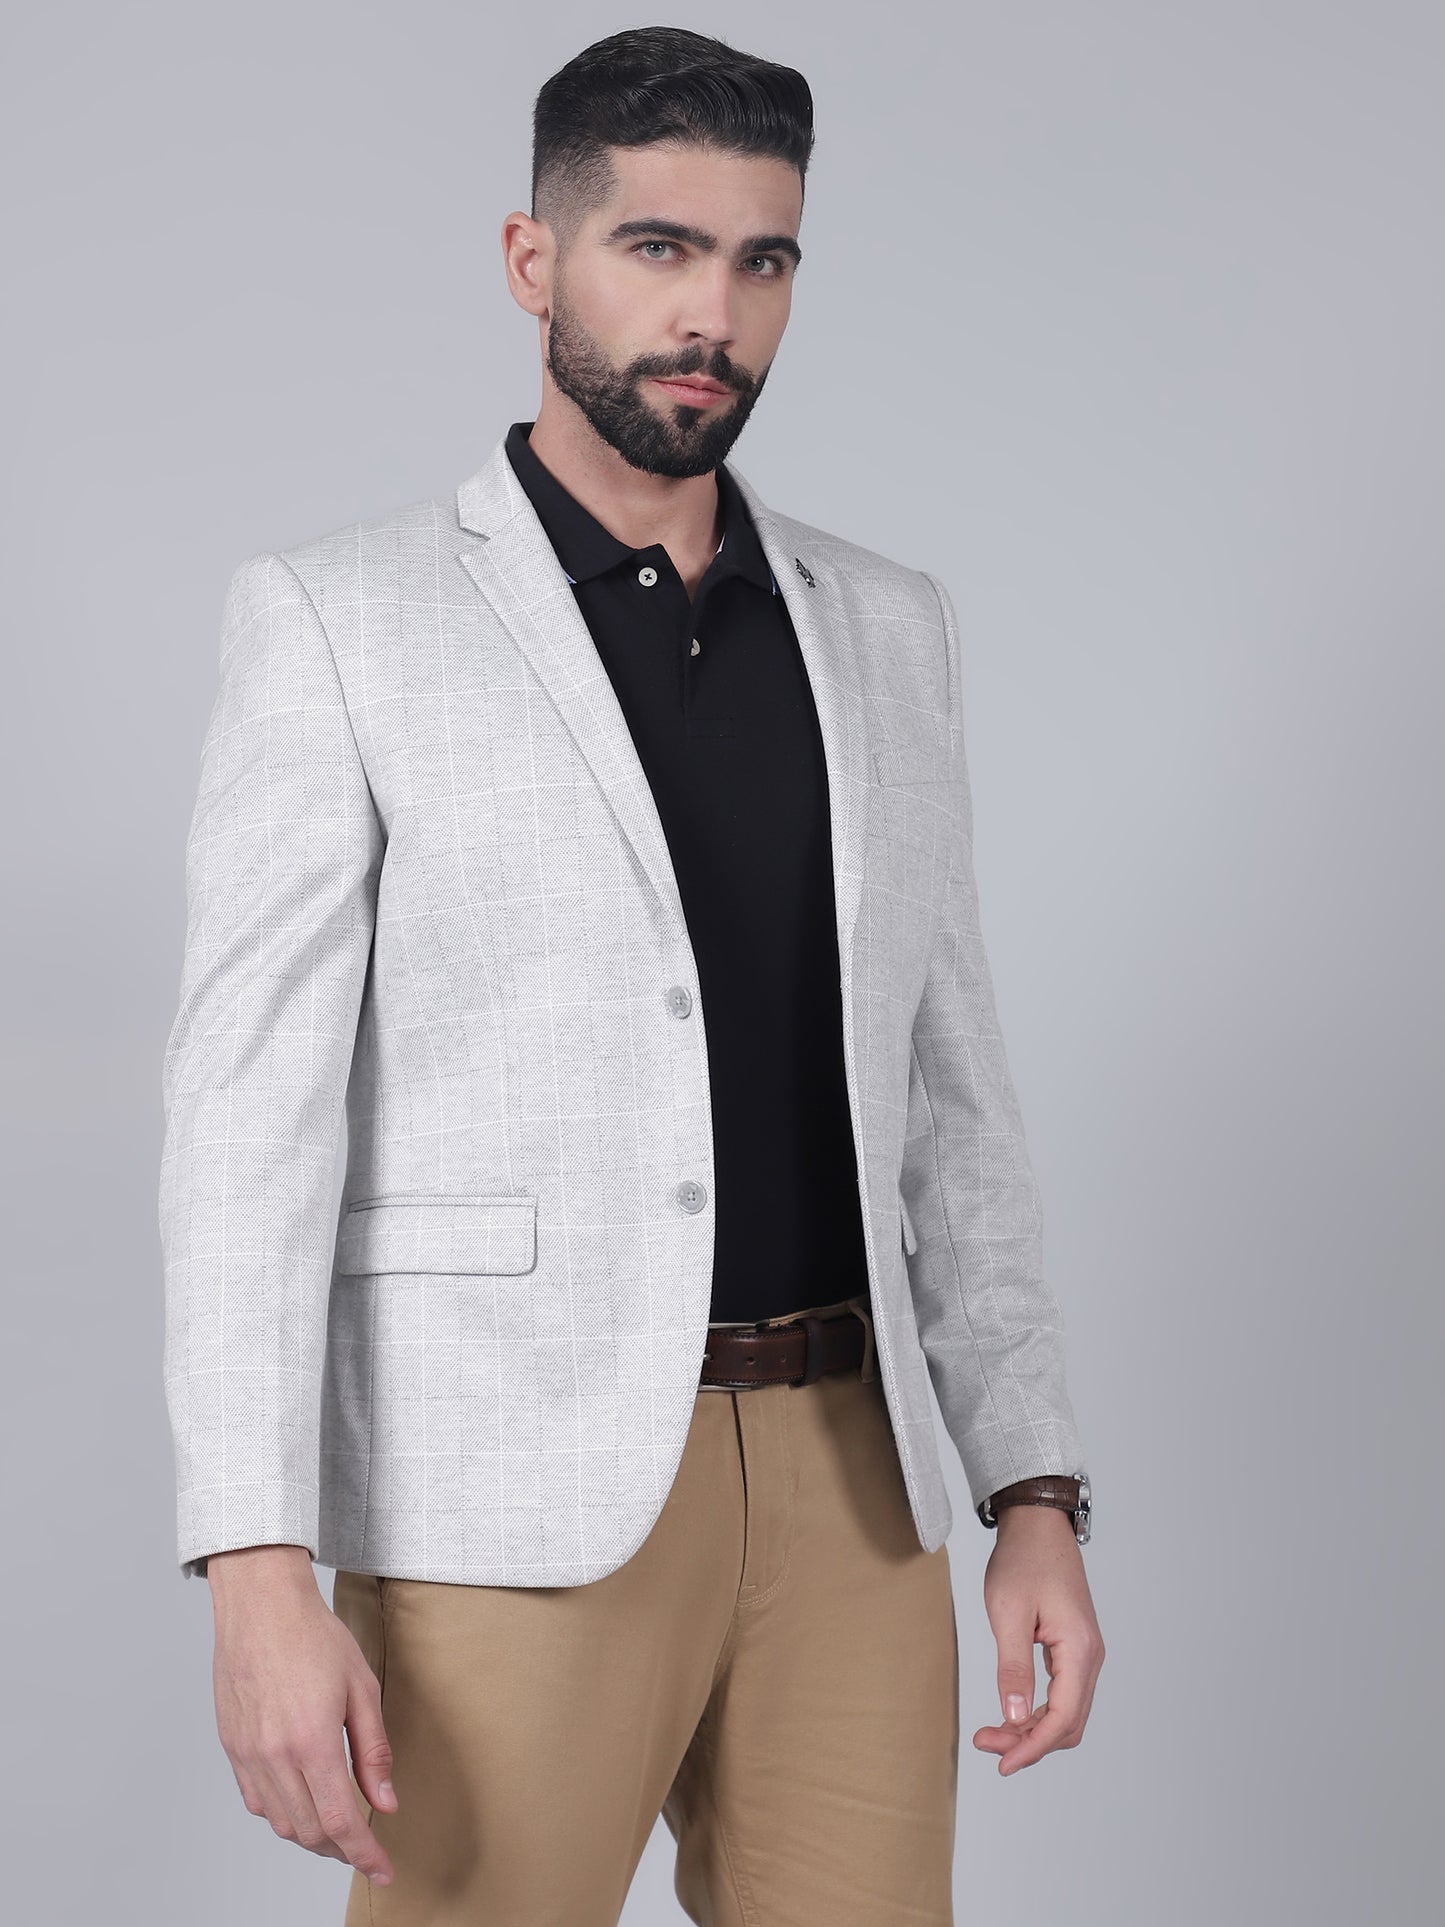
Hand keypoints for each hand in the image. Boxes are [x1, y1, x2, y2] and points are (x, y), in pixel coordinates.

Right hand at [208, 1545, 397, 1886]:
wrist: (261, 1606)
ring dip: (311, 1835)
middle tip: (366, 1845)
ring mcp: (248, 1754)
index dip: (365, 1853)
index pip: (340, 1821)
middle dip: (341, 1848)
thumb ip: (374, 1751)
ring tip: (337, 1827)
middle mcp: (274, 1756)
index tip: (383, 1868)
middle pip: (309, 1831)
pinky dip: (281, 1813)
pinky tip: (301, 1801)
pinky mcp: (232, 1747)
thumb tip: (386, 1802)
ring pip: (280, 1823)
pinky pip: (256, 1801)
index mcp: (312, 1742)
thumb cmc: (314, 1636)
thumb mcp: (362, 1687)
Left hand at [972, 1504, 1104, 1775]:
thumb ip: (1013, 1668)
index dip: (1033, 1746)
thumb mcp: (1008, 1614)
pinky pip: (1062, 1692)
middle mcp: (1090, 1656)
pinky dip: (1037, 1710)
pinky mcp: (1072, 1647)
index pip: (1063, 1718)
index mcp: (1079, 1650)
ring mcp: (1084, 1652)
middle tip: (987, 1745)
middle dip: (1030, 1742)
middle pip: (1068, 1722)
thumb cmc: (1023, 1561)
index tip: (1002, 1763)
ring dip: (1033, 1729)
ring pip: (1066, 1711)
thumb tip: (1013, 1716)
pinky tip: (1011, 1711)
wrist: (1037, 1524)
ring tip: (992, 1733)